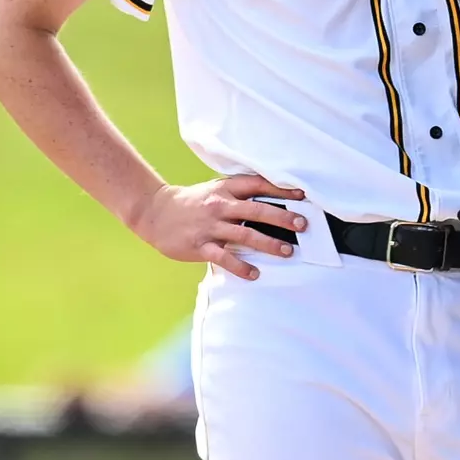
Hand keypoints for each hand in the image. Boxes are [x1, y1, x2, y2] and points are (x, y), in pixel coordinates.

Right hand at [125, 174, 307, 279]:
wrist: (156, 212)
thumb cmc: (195, 202)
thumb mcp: (217, 190)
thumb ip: (241, 194)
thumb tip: (274, 199)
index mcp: (226, 189)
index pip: (258, 185)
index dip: (281, 190)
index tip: (303, 196)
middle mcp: (220, 206)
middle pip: (256, 210)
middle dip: (282, 218)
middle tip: (302, 225)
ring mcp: (210, 226)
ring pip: (244, 235)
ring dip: (268, 244)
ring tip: (288, 252)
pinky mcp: (200, 246)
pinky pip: (224, 257)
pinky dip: (240, 266)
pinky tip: (255, 274)